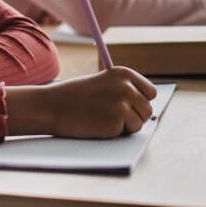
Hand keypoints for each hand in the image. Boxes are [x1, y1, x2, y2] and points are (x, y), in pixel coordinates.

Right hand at [6, 67, 157, 138]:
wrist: (55, 106)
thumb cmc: (77, 97)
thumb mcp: (104, 83)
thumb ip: (125, 89)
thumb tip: (146, 106)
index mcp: (124, 73)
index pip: (150, 92)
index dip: (140, 102)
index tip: (128, 107)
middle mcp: (127, 86)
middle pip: (147, 108)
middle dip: (134, 116)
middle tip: (113, 116)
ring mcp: (123, 102)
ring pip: (140, 122)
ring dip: (127, 126)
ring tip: (106, 119)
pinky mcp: (117, 120)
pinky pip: (129, 132)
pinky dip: (118, 133)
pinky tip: (101, 125)